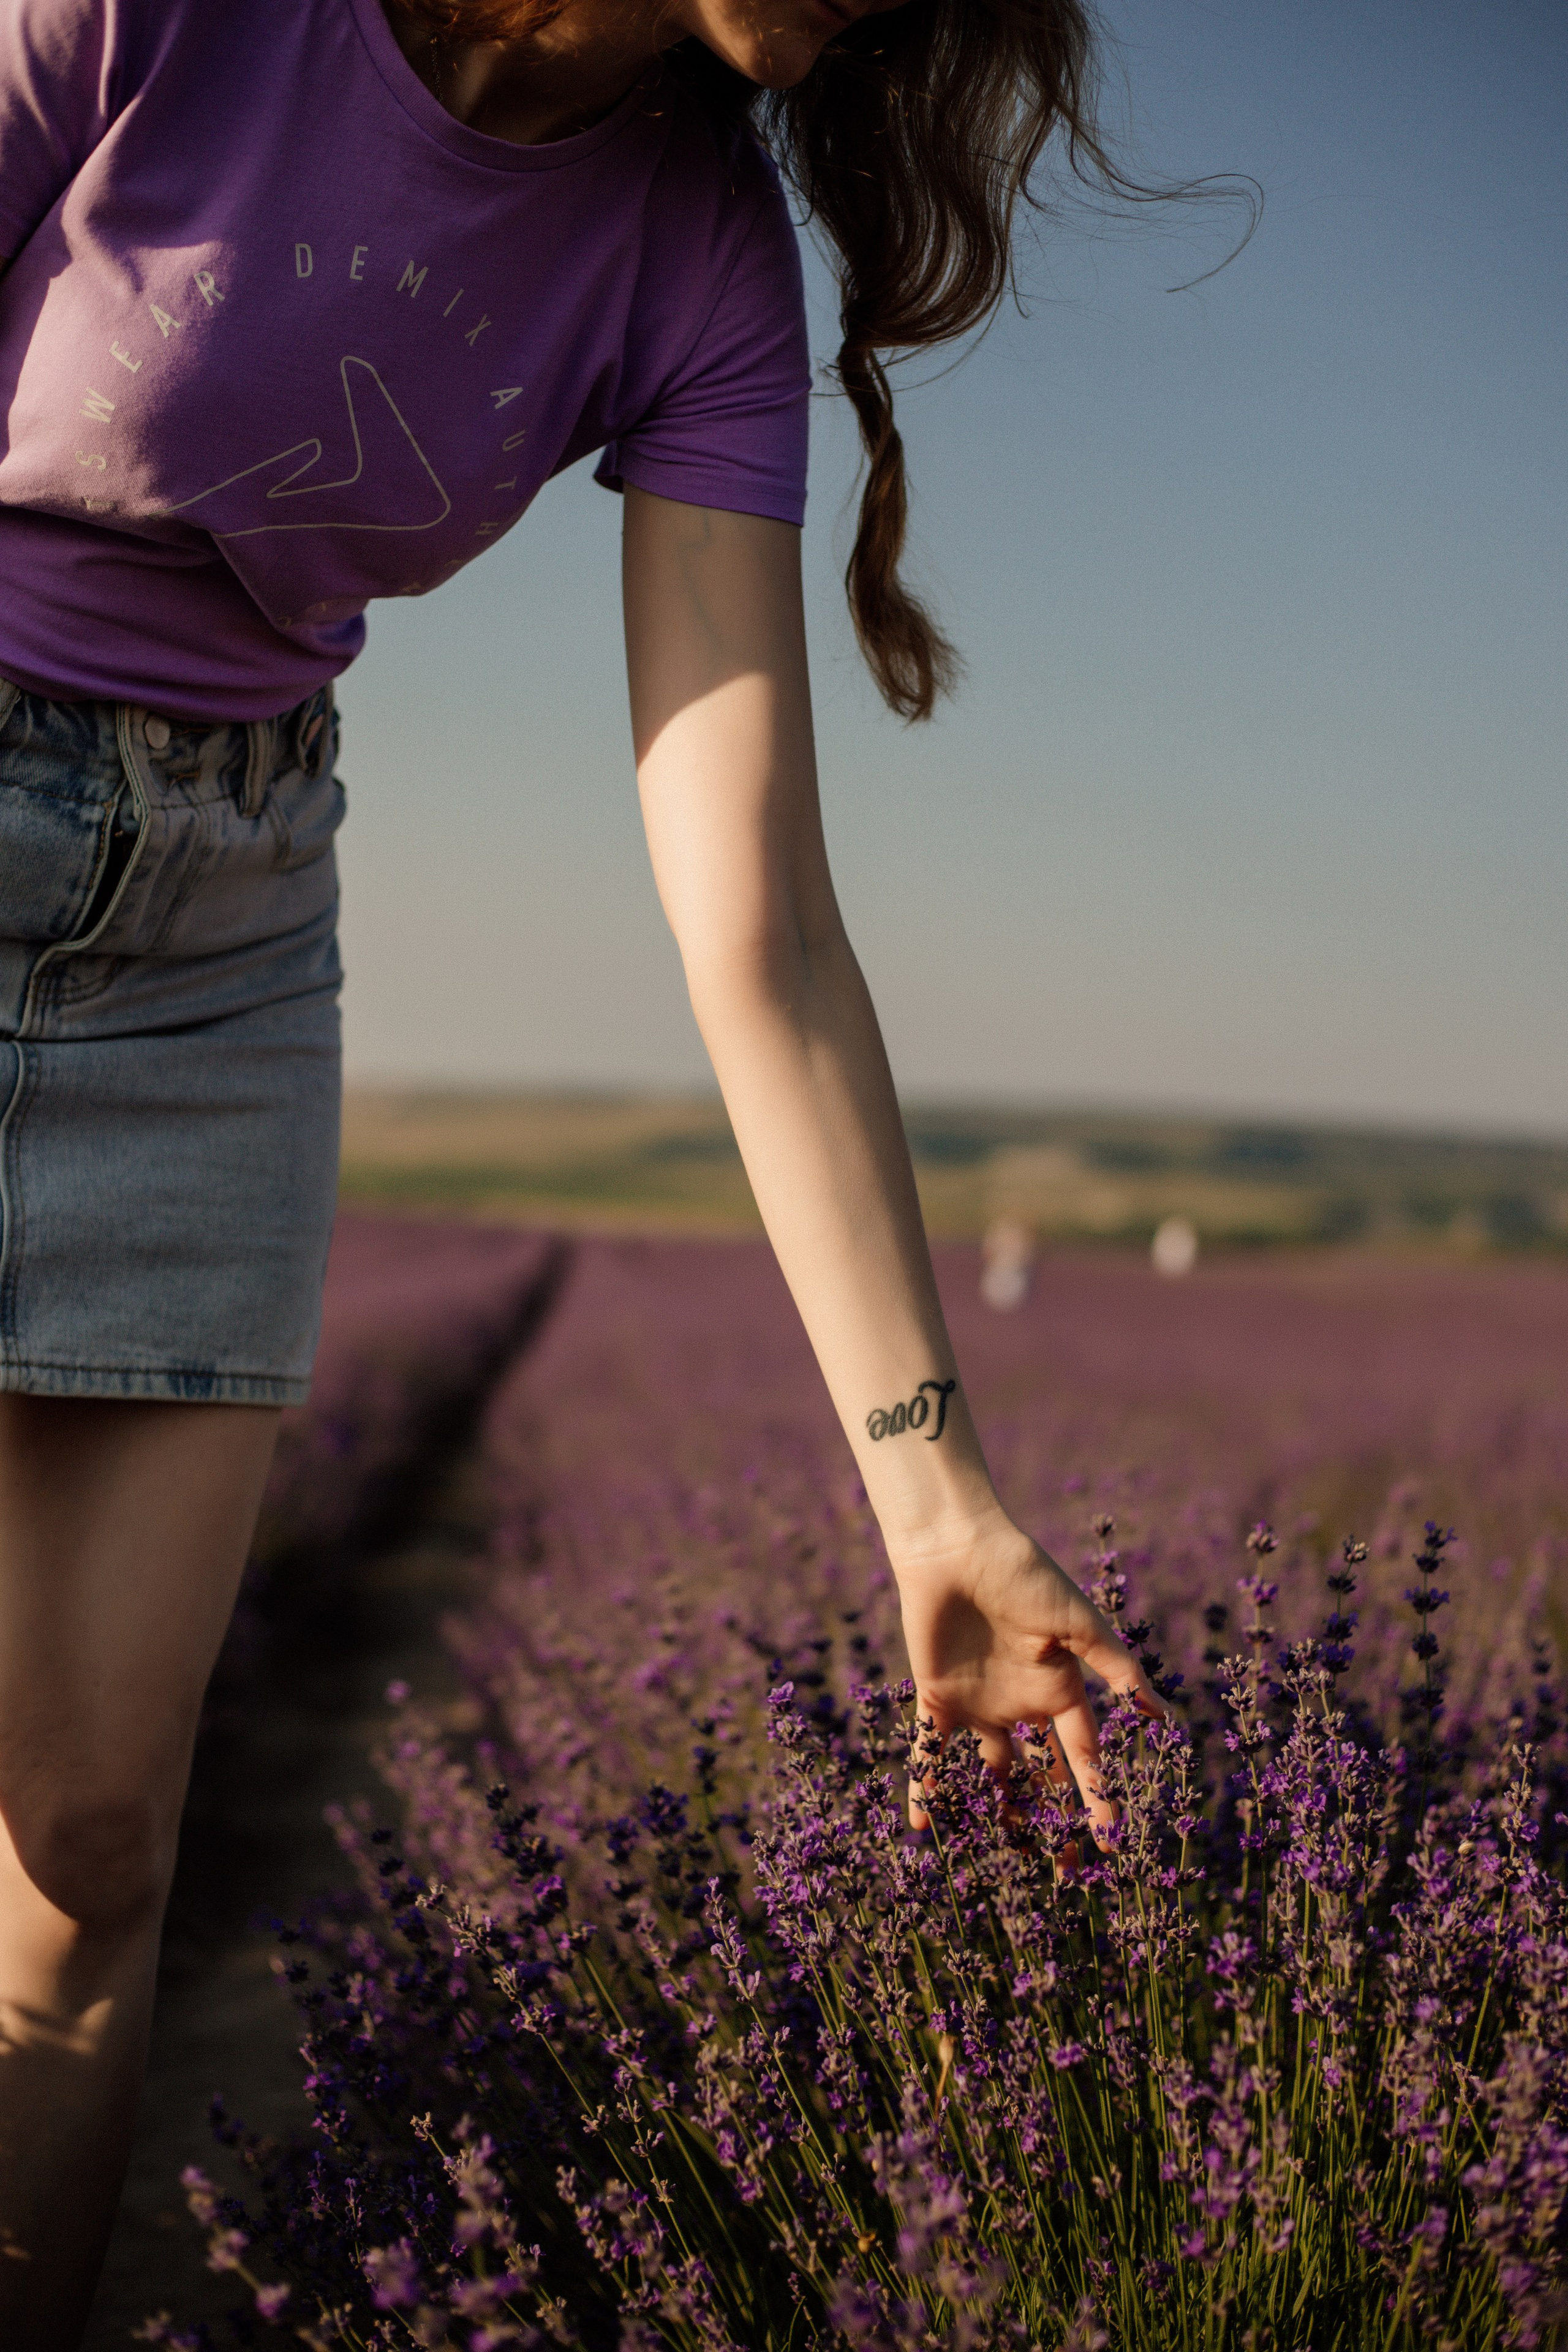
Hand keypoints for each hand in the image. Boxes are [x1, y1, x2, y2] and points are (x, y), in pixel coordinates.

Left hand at [891, 1513, 1162, 1832]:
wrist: (958, 1548)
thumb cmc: (1025, 1576)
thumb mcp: (1078, 1623)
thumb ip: (1115, 1668)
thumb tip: (1160, 1713)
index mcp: (1060, 1688)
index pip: (1084, 1756)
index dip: (1098, 1796)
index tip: (1112, 1840)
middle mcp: (1022, 1703)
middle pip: (1042, 1774)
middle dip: (1054, 1819)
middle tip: (1062, 1872)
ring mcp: (979, 1704)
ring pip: (991, 1771)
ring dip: (997, 1809)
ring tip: (1004, 1856)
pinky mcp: (936, 1697)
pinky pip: (930, 1750)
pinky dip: (926, 1782)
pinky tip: (921, 1822)